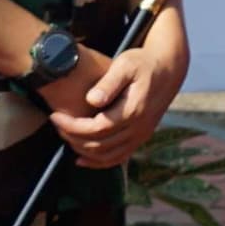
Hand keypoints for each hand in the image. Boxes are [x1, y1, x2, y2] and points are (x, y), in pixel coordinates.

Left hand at [46, 14, 185, 170]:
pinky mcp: (141, 138)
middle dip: (73, 137)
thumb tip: (91, 100)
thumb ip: (109, 82)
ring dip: (82, 150)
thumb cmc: (142, 63)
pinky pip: (118, 158)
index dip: (72, 127)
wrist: (168, 69)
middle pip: (99, 145)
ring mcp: (141, 135)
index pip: (96, 128)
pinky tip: (81, 158)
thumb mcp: (125, 64)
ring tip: (66, 135)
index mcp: (133, 110)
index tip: (56, 116)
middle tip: (56, 123)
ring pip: (107, 156)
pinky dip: (98, 162)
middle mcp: (138, 128)